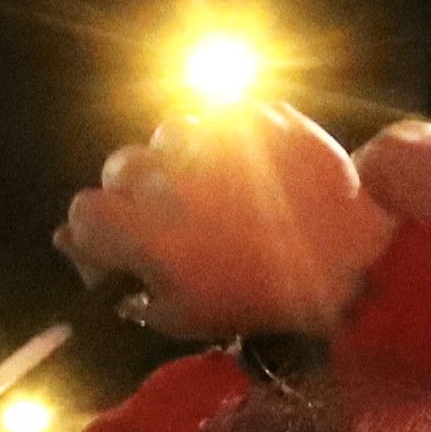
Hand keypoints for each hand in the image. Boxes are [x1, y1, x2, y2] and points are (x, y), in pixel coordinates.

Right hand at [60, 106, 390, 342]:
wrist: (347, 259)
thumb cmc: (260, 296)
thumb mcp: (186, 317)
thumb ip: (133, 293)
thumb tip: (100, 271)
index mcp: (141, 230)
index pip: (83, 213)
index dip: (97, 233)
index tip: (118, 249)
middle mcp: (163, 176)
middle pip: (120, 168)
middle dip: (136, 193)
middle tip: (172, 220)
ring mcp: (207, 138)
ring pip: (167, 138)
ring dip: (180, 161)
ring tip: (216, 192)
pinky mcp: (248, 114)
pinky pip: (219, 120)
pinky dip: (228, 142)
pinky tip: (251, 173)